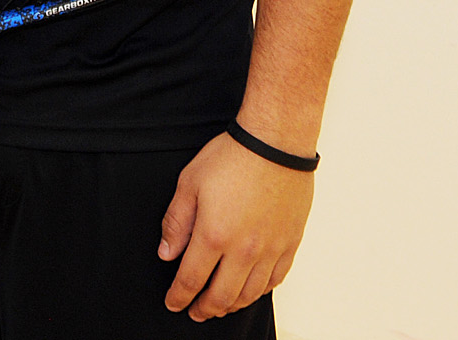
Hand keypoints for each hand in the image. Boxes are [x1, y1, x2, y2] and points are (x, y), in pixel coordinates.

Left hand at [159, 132, 315, 319]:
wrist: (275, 145)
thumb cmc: (230, 159)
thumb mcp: (189, 184)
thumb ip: (176, 223)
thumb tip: (167, 254)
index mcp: (214, 235)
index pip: (192, 279)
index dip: (179, 296)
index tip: (173, 304)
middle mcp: (244, 250)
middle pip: (221, 295)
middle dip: (204, 309)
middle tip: (194, 313)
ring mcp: (270, 250)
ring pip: (250, 293)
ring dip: (231, 305)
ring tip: (218, 307)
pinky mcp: (290, 244)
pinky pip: (274, 280)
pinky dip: (259, 292)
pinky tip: (249, 291)